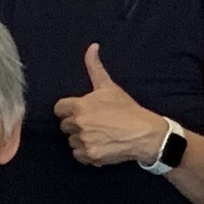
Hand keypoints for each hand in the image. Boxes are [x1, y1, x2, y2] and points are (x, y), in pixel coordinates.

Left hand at [57, 43, 171, 169]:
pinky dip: (87, 153)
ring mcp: (84, 141)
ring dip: (81, 139)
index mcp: (79, 106)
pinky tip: (99, 146)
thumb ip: (95, 67)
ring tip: (98, 135)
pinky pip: (79, 155)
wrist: (145, 133)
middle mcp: (79, 124)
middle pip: (65, 126)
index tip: (79, 112)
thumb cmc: (127, 109)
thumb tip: (92, 47)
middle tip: (93, 123)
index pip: (59, 109)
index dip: (68, 110)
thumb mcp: (110, 87)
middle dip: (75, 125)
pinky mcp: (90, 156)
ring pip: (72, 141)